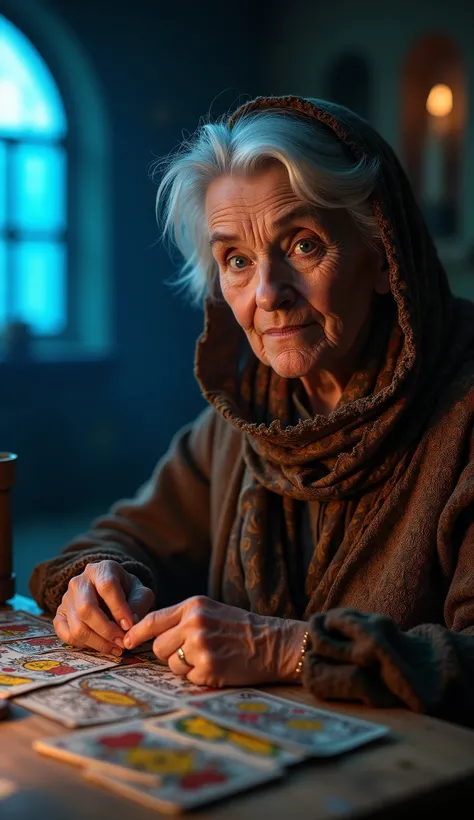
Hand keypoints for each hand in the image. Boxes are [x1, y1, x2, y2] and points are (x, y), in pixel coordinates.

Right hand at [53, 560, 153, 655]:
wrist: (108, 591)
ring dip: (98, 642)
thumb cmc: (126, 591)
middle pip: (86, 609)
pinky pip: (66, 635)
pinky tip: (101, 646)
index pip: (107, 586)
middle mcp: (79, 582)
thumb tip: (131, 624)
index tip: (130, 626)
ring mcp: (66, 599)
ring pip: (77, 626)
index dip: (119, 608)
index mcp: (101, 569)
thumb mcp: (139, 591)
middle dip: (107, 630)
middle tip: (122, 642)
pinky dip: (85, 646)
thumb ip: (139, 604)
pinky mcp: (59, 615)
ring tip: (116, 648)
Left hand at [123, 595, 306, 686]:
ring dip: (184, 667)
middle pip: (158, 647)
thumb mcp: (211, 610)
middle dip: (169, 653)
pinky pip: (188, 678)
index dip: (136, 633)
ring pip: (171, 664)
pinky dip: (199, 677)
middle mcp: (194, 624)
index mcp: (193, 606)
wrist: (273, 643)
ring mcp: (201, 647)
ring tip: (208, 658)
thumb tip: (149, 633)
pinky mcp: (209, 668)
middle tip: (191, 652)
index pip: (153, 620)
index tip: (126, 641)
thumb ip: (183, 618)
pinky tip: (217, 668)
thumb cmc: (240, 628)